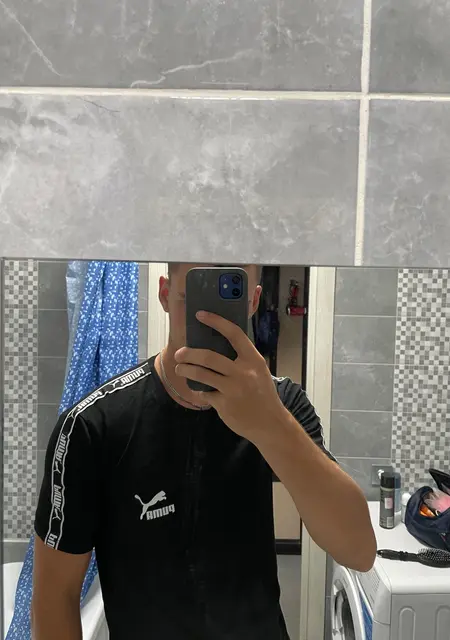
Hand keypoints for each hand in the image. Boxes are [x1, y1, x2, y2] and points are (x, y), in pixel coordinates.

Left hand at [174, 311, 285, 441]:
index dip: (216, 322)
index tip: (201, 315)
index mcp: (253, 360)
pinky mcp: (224, 405)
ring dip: (186, 370)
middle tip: (180, 353)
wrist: (270, 424)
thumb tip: (216, 344)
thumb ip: (242, 359)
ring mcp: (233, 389)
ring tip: (180, 368)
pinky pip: (204, 393)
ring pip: (201, 374)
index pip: (234, 334)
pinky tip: (197, 389)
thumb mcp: (258, 371)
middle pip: (209, 356)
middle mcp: (243, 373)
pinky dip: (198, 390)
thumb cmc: (262, 394)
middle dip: (189, 353)